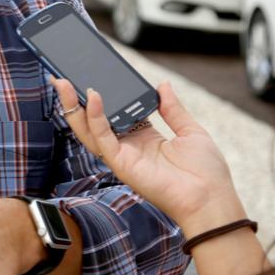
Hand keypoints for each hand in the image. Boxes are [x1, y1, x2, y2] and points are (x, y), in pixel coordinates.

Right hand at [52, 78, 243, 231]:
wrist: (211, 198)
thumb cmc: (205, 172)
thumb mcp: (189, 131)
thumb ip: (172, 108)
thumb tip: (162, 85)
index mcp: (144, 138)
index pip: (114, 113)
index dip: (102, 97)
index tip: (92, 76)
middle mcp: (128, 147)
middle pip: (93, 121)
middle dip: (75, 101)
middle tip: (63, 78)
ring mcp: (122, 156)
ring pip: (88, 130)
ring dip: (73, 106)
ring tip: (63, 83)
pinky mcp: (121, 164)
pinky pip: (103, 137)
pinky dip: (95, 117)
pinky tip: (93, 97)